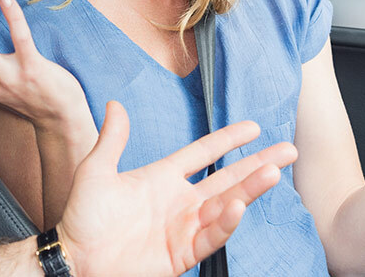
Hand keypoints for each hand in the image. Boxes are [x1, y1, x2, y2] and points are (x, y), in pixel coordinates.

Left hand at [57, 101, 296, 276]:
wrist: (75, 259)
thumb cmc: (82, 218)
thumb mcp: (96, 170)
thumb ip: (113, 139)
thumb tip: (116, 103)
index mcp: (163, 177)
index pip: (204, 153)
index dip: (228, 140)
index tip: (254, 127)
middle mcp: (180, 201)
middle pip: (228, 178)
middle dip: (258, 165)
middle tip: (289, 150)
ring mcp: (183, 228)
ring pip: (226, 205)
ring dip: (249, 190)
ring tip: (273, 173)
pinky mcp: (181, 254)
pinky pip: (210, 237)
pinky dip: (226, 224)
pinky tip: (238, 207)